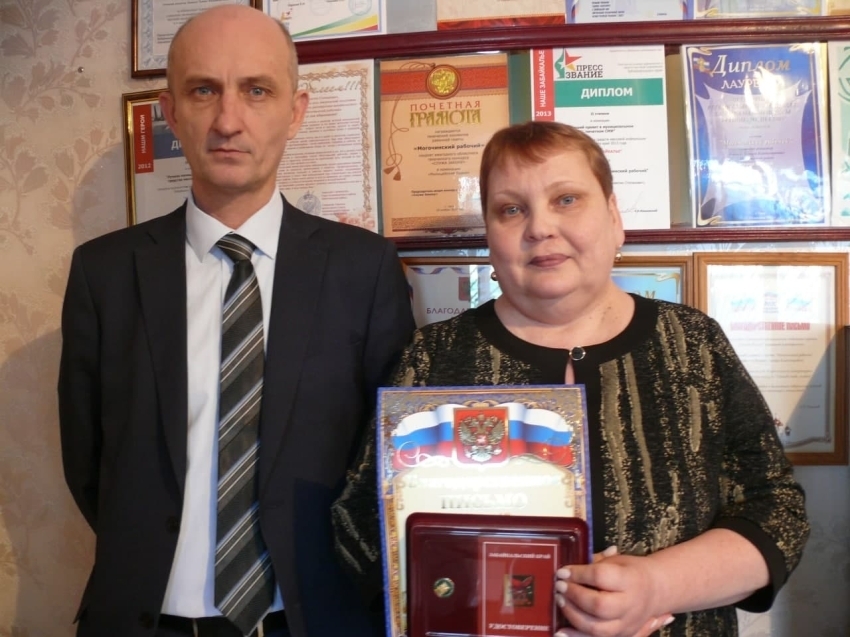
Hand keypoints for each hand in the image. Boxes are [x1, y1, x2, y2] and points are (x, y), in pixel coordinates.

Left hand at [553, 547, 673, 636]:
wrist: (655, 590)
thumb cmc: (631, 572)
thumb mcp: (617, 560)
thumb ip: (594, 562)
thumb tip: (571, 568)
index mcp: (630, 580)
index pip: (600, 576)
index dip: (578, 574)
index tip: (563, 571)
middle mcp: (630, 605)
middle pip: (598, 605)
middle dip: (574, 595)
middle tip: (560, 586)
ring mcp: (626, 625)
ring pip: (596, 628)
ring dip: (572, 615)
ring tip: (560, 600)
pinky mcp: (621, 636)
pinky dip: (576, 636)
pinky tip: (560, 632)